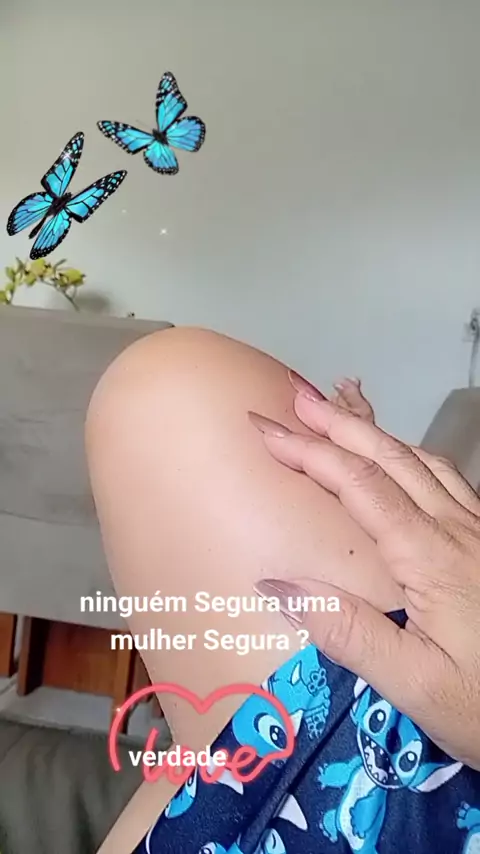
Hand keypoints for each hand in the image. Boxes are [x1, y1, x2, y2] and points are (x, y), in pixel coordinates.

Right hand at [248, 371, 479, 768]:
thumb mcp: (414, 685)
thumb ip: (348, 633)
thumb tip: (276, 583)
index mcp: (430, 556)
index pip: (360, 484)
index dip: (310, 451)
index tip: (266, 429)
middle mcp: (457, 528)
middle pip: (390, 456)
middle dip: (338, 422)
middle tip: (295, 397)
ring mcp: (477, 529)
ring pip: (421, 459)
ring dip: (374, 431)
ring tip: (338, 413)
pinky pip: (445, 477)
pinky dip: (409, 453)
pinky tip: (399, 457)